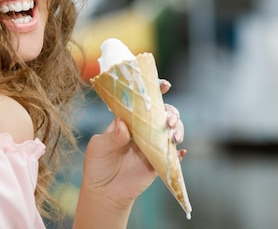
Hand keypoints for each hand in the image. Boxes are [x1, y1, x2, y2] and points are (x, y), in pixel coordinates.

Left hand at [81, 80, 186, 207]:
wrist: (103, 192)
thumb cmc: (97, 165)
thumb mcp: (99, 147)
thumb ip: (112, 136)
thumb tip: (123, 124)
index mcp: (127, 121)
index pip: (141, 102)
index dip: (154, 91)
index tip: (164, 85)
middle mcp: (141, 131)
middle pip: (162, 114)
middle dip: (171, 113)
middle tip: (168, 121)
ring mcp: (151, 146)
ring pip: (170, 131)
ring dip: (178, 129)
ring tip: (174, 136)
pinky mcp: (157, 163)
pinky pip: (172, 156)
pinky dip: (178, 153)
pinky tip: (180, 152)